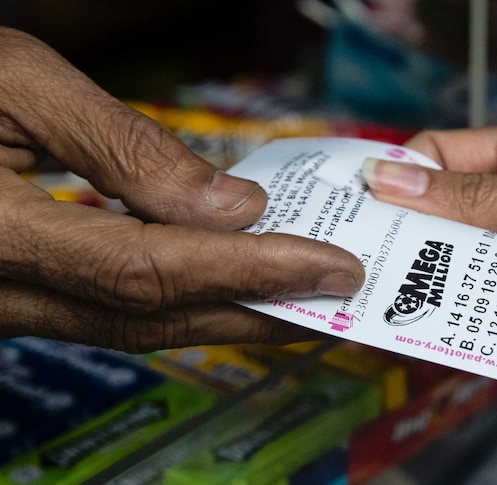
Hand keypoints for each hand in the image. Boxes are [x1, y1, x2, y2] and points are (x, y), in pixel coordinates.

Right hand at [0, 27, 363, 350]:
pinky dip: (183, 299)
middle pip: (155, 316)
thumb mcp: (13, 81)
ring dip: (229, 315)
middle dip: (260, 312)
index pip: (151, 267)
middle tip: (341, 300)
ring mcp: (3, 302)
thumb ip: (123, 148)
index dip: (250, 269)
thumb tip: (230, 205)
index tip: (332, 264)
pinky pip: (111, 309)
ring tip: (304, 297)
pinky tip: (228, 282)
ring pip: (136, 324)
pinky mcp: (14, 294)